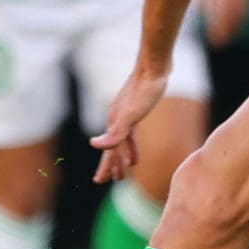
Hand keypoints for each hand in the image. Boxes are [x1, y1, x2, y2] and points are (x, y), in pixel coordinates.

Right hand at [91, 61, 172, 183]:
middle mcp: (116, 119)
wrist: (154, 66)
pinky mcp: (137, 107)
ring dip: (123, 155)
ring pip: (122, 140)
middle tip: (112, 180)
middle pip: (113, 148)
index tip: (100, 182)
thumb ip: (115, 133)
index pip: (109, 151)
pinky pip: (131, 131)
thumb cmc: (145, 91)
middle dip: (112, 164)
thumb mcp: (131, 115)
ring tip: (127, 168)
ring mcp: (125, 114)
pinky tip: (135, 146)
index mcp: (114, 123)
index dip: (105, 167)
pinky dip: (133, 143)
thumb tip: (93, 145)